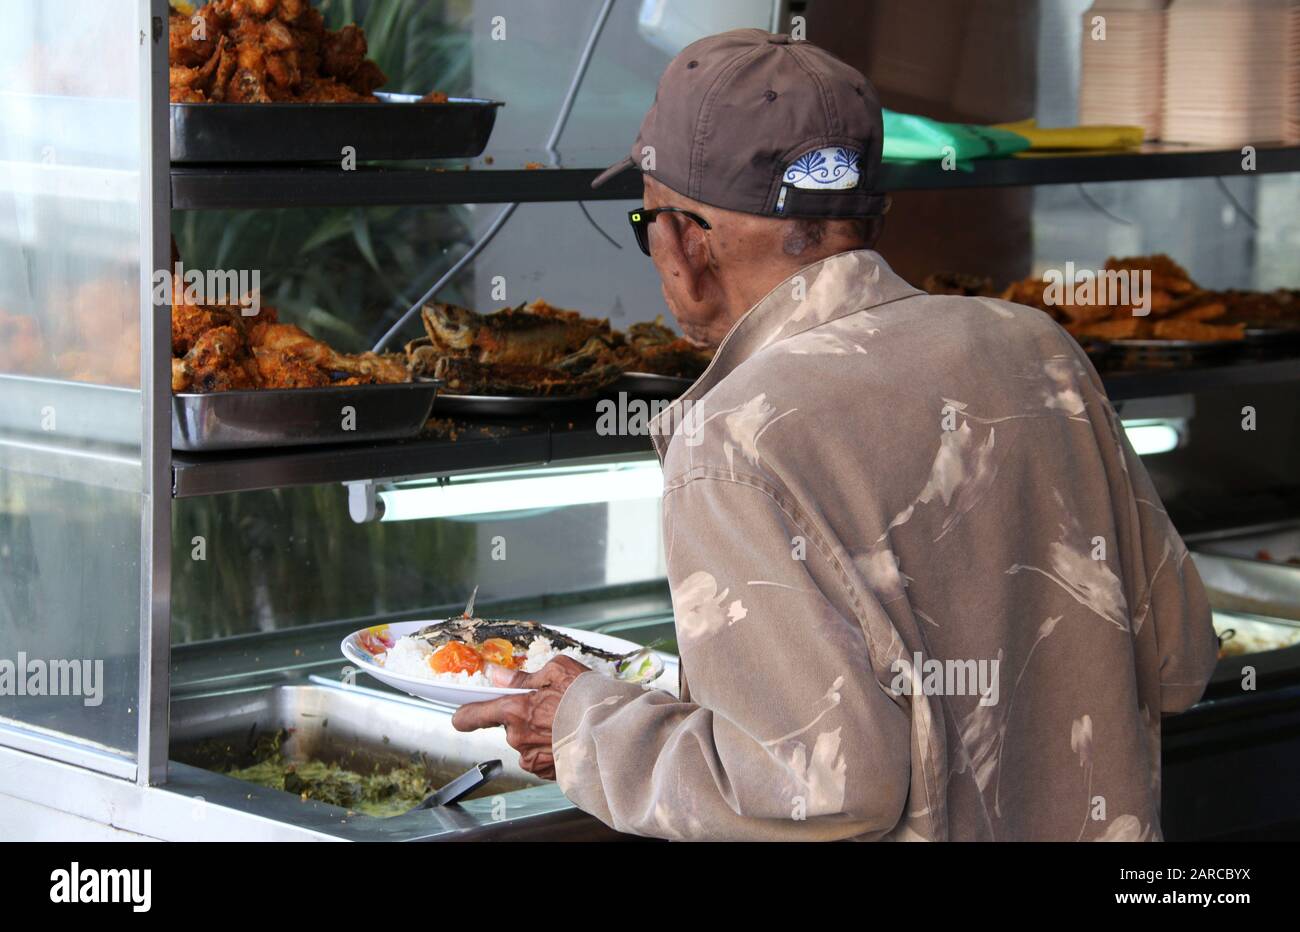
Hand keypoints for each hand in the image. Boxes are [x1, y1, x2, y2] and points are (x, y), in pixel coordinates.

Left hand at [450, 656, 589, 779]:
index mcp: (515, 710)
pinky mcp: (548, 773)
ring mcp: (533, 759)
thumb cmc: (589, 698)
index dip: (464, 714)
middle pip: (509, 727)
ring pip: (527, 743)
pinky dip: (552, 748)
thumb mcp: (556, 671)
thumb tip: (497, 676)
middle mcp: (518, 738)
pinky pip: (542, 758)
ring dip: (540, 734)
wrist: (617, 733)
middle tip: (551, 707)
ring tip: (566, 723)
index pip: (472, 715)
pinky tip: (571, 738)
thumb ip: (521, 676)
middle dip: (525, 717)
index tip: (461, 714)